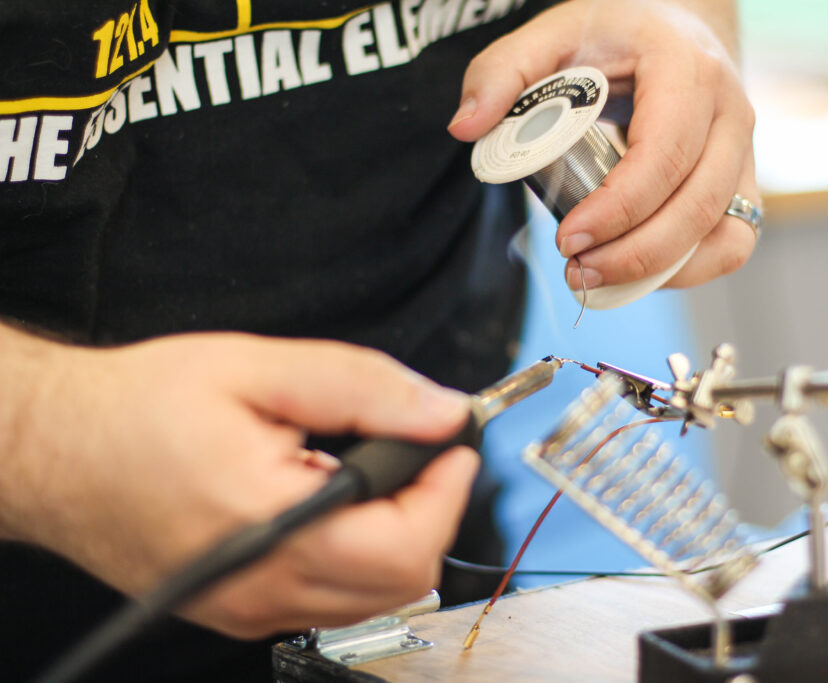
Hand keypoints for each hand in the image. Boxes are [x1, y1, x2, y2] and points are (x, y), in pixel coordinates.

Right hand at [0, 329, 477, 637]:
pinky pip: (330, 599)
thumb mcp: (259, 368)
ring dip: (396, 536)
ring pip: (372, 597)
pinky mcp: (238, 610)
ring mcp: (248, 607)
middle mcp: (259, 585)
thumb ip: (363, 388)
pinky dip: (356, 556)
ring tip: (362, 473)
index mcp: (268, 524)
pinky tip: (328, 505)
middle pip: (400, 580)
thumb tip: (440, 411)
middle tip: (415, 454)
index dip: (446, 491)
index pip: (403, 545)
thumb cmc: (138, 407)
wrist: (59, 448)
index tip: (450, 446)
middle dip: (429, 512)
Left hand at [449, 0, 758, 291]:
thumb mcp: (553, 34)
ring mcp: (743, 152)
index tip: (567, 238)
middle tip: (577, 270)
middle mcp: (730, 113)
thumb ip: (501, 73)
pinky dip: (688, 271)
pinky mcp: (742, 184)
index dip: (617, 208)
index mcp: (688, 70)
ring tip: (599, 277)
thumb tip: (465, 127)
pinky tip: (637, 272)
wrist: (675, 28)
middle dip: (634, 254)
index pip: (663, 154)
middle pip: (697, 205)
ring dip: (660, 272)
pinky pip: (733, 244)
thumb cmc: (614, 34)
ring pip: (723, 234)